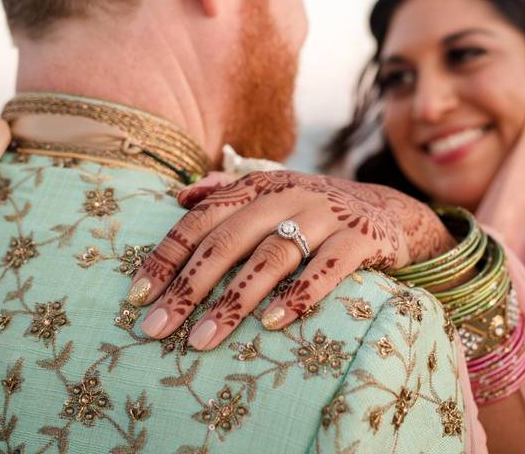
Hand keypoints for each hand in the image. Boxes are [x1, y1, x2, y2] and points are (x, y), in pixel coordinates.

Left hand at [126, 170, 451, 350]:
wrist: (387, 211)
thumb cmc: (313, 209)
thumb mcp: (271, 192)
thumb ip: (226, 191)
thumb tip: (181, 196)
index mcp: (257, 186)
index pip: (200, 220)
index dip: (166, 257)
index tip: (137, 297)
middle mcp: (287, 194)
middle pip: (228, 241)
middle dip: (188, 287)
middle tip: (158, 329)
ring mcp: (325, 215)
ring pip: (272, 256)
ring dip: (234, 300)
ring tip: (203, 338)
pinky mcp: (359, 239)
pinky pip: (327, 269)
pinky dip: (299, 295)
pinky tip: (271, 324)